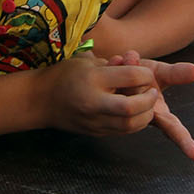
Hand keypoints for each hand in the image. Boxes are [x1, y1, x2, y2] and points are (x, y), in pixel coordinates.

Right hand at [44, 52, 193, 158]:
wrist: (41, 100)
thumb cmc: (64, 75)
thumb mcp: (86, 61)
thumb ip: (111, 64)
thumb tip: (135, 64)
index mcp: (92, 79)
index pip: (130, 77)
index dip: (145, 75)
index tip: (146, 74)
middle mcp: (94, 102)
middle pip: (132, 107)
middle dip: (148, 99)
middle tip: (152, 91)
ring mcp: (94, 121)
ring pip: (130, 125)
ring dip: (145, 115)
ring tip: (147, 104)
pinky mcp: (96, 133)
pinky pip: (122, 131)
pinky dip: (135, 123)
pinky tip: (136, 113)